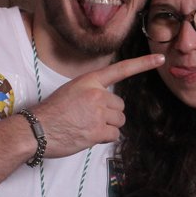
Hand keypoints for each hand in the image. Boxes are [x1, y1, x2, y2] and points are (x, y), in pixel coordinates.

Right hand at [30, 53, 164, 157]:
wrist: (35, 129)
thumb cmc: (51, 112)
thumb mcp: (71, 91)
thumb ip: (92, 93)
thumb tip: (108, 106)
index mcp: (89, 81)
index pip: (120, 69)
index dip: (143, 63)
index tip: (160, 58)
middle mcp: (96, 94)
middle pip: (120, 106)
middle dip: (110, 115)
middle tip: (89, 119)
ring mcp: (97, 113)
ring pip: (119, 121)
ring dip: (108, 127)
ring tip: (86, 127)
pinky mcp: (97, 131)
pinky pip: (114, 135)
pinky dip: (104, 138)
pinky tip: (88, 136)